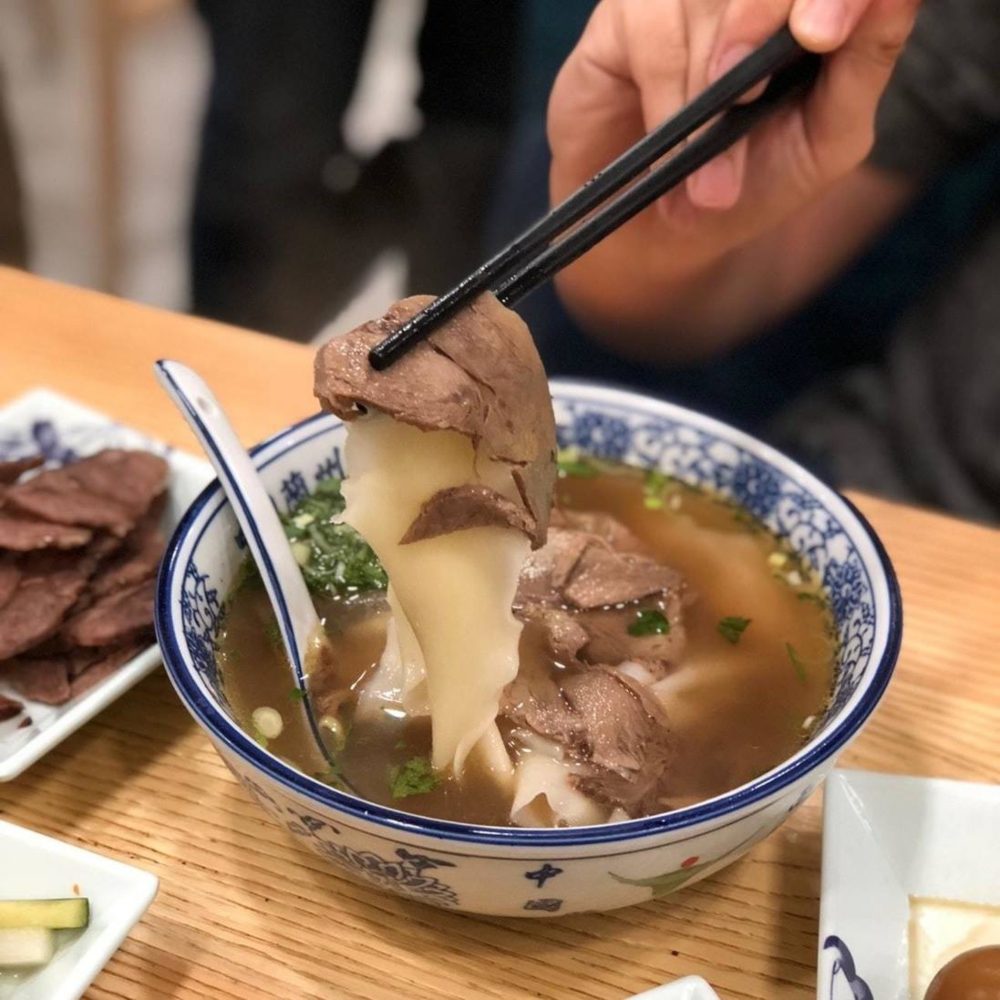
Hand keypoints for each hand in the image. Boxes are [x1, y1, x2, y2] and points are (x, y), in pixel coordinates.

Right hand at [547, 0, 919, 354]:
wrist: (660, 233)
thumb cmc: (752, 184)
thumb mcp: (827, 139)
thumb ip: (865, 65)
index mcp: (816, 1)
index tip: (821, 36)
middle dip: (762, 20)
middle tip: (749, 100)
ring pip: (708, 0)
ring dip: (707, 95)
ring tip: (709, 179)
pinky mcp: (631, 8)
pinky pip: (655, 28)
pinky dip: (666, 97)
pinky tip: (667, 144)